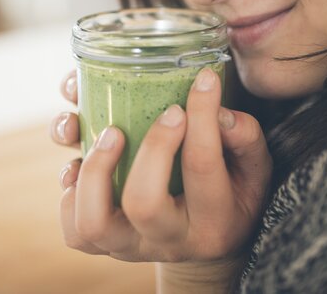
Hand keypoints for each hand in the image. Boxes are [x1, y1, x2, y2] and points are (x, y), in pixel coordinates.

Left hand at [50, 66, 271, 264]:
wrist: (209, 241)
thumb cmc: (234, 192)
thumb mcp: (255, 168)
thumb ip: (245, 138)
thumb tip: (217, 111)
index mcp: (214, 220)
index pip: (202, 165)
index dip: (202, 115)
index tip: (203, 80)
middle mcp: (168, 240)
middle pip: (143, 202)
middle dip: (151, 147)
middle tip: (166, 111)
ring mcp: (130, 246)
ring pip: (93, 223)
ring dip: (95, 169)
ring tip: (111, 132)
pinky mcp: (104, 243)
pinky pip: (73, 230)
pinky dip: (71, 190)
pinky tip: (82, 160)